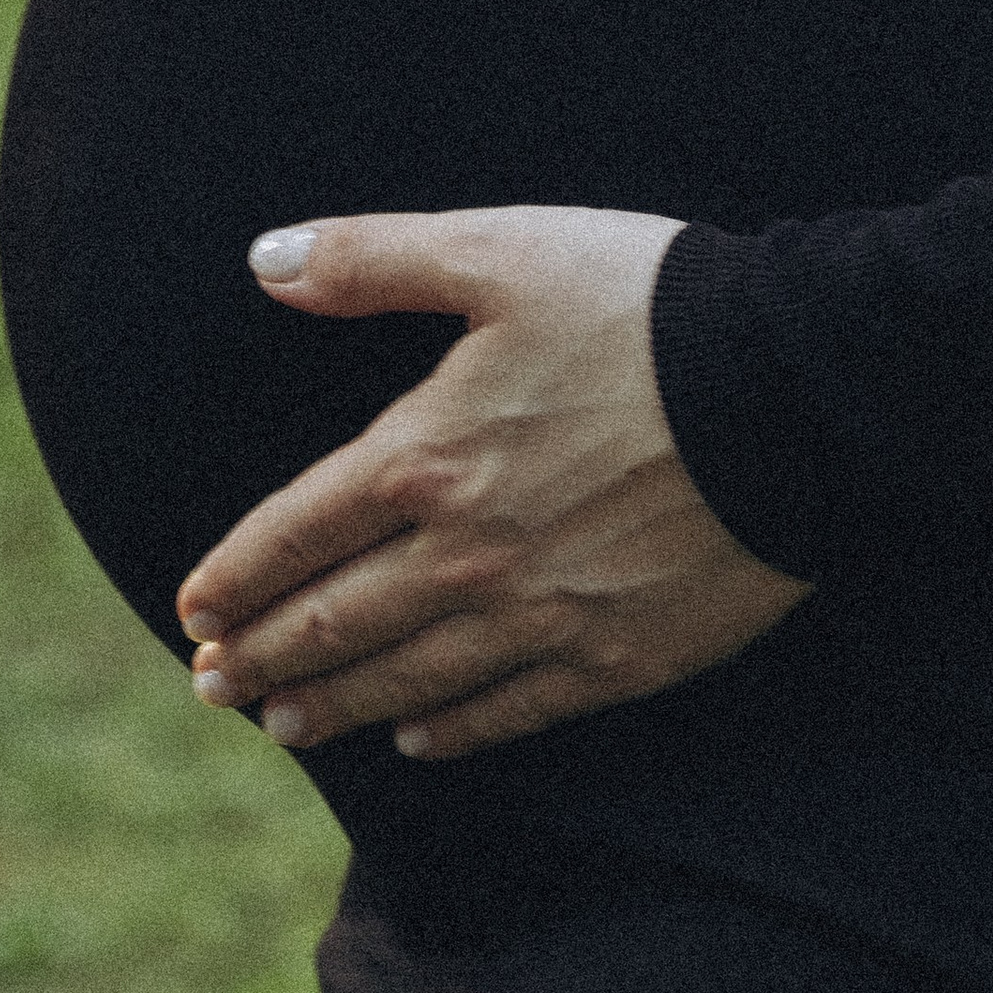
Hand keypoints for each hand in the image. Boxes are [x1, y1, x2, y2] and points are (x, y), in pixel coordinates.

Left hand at [178, 206, 812, 763]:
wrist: (799, 388)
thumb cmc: (647, 304)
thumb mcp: (501, 251)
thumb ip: (375, 258)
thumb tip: (264, 259)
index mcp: (427, 454)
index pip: (298, 531)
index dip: (236, 576)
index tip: (193, 608)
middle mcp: (469, 552)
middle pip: (338, 622)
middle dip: (263, 658)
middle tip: (213, 688)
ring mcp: (543, 613)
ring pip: (411, 680)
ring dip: (336, 707)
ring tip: (285, 727)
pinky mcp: (620, 655)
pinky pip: (514, 710)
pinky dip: (455, 732)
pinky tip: (420, 742)